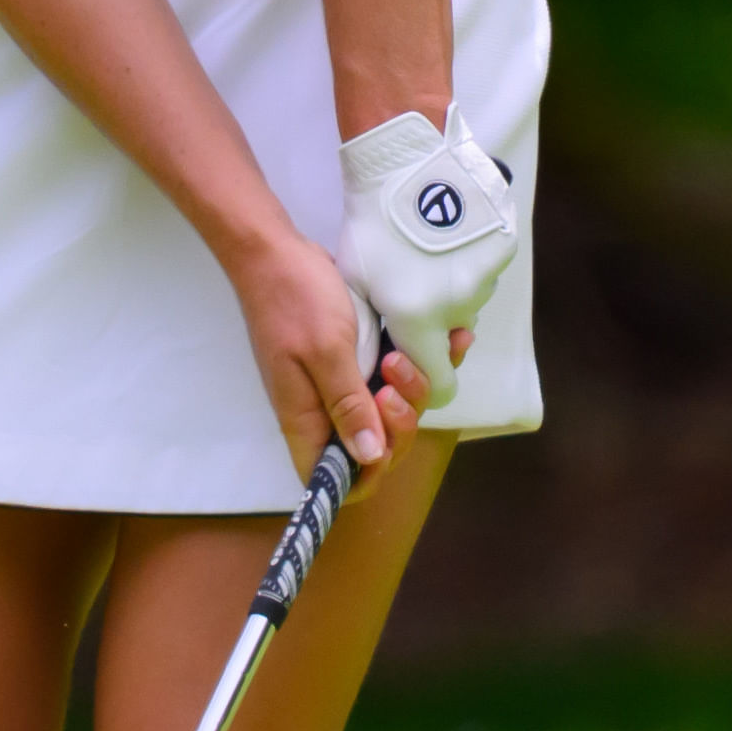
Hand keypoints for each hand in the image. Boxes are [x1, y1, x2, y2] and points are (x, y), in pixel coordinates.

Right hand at [225, 234, 424, 482]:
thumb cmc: (296, 300)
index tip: (389, 436)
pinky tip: (452, 338)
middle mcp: (326, 410)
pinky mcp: (359, 360)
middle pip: (378, 444)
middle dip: (401, 418)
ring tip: (409, 350)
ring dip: (416, 385)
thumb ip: (346, 405)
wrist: (279, 251)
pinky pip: (399, 375)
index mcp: (308, 420)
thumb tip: (369, 458)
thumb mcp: (325, 351)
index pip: (340, 478)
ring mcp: (344, 385)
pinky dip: (426, 362)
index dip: (373, 471)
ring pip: (393, 409)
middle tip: (396, 374)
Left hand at [337, 108, 521, 413]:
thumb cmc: (373, 226)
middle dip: (435, 327)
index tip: (405, 360)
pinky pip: (486, 271)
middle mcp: (460, 308)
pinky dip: (469, 262)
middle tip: (411, 291)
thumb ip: (364, 335)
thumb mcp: (354, 284)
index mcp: (420, 322)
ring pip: (470, 301)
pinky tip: (448, 239)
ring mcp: (487, 277)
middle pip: (453, 338)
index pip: (439, 387)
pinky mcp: (504, 249)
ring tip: (426, 256)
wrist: (409, 164)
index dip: (423, 381)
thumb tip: (366, 374)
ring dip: (452, 291)